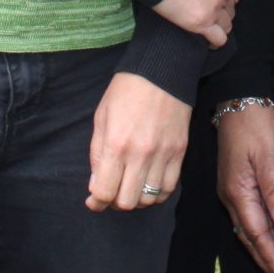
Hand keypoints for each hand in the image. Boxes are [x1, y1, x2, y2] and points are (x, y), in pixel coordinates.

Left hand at [86, 71, 190, 212]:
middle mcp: (140, 154)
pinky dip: (157, 194)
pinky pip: (169, 188)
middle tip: (112, 190)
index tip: (93, 200)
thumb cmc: (126, 91)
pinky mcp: (180, 152)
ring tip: (131, 186)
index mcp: (116, 144)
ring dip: (136, 198)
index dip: (96, 202)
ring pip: (149, 199)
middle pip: (127, 202)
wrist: (162, 70)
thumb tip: (96, 184)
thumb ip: (97, 153)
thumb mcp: (101, 118)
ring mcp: (163, 154)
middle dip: (115, 201)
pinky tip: (149, 184)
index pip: (104, 191)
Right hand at [153, 0, 242, 47]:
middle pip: (231, 7)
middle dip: (222, 10)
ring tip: (207, 28)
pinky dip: (214, 42)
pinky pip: (218, 39)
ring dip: (219, 26)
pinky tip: (207, 42)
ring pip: (227, 24)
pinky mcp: (200, 21)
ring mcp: (214, 6)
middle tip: (207, 12)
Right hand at [217, 102, 273, 272]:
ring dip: (265, 252)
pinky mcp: (237, 184)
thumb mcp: (269, 153)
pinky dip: (261, 235)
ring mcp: (233, 192)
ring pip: (249, 231)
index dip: (273, 259)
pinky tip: (273, 239)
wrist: (238, 99)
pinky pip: (249, 218)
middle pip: (250, 240)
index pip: (258, 235)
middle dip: (268, 264)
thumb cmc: (255, 124)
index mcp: (239, 192)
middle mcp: (232, 197)